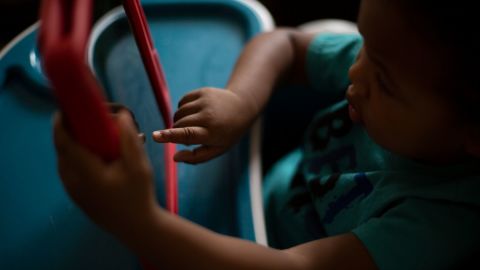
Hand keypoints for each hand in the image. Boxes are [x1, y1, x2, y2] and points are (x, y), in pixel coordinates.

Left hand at [53, 110, 156, 235]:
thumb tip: (120, 115)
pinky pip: (69, 171)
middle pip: (62, 150)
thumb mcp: (139, 166)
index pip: (65, 143)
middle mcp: (73, 182)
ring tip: (90, 135)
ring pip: (64, 161)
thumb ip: (128, 139)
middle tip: (84, 119)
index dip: (61, 124)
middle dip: (68, 131)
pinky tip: (93, 155)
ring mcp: (73, 191)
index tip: (65, 109)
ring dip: (72, 144)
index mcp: (86, 173)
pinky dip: (75, 157)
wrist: (137, 227)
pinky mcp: (77, 197)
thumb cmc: (139, 196)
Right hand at [153, 87, 254, 163]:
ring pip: (179, 113)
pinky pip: (182, 103)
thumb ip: (196, 157)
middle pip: (179, 124)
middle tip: (191, 136)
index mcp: (212, 133)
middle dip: (178, 131)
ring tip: (194, 125)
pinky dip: (183, 110)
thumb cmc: (228, 133)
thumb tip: (174, 158)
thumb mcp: (217, 150)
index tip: (155, 136)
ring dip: (180, 121)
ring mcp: (205, 101)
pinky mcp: (202, 92)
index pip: (187, 134)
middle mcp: (208, 115)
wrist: (242, 107)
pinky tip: (194, 114)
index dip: (170, 136)